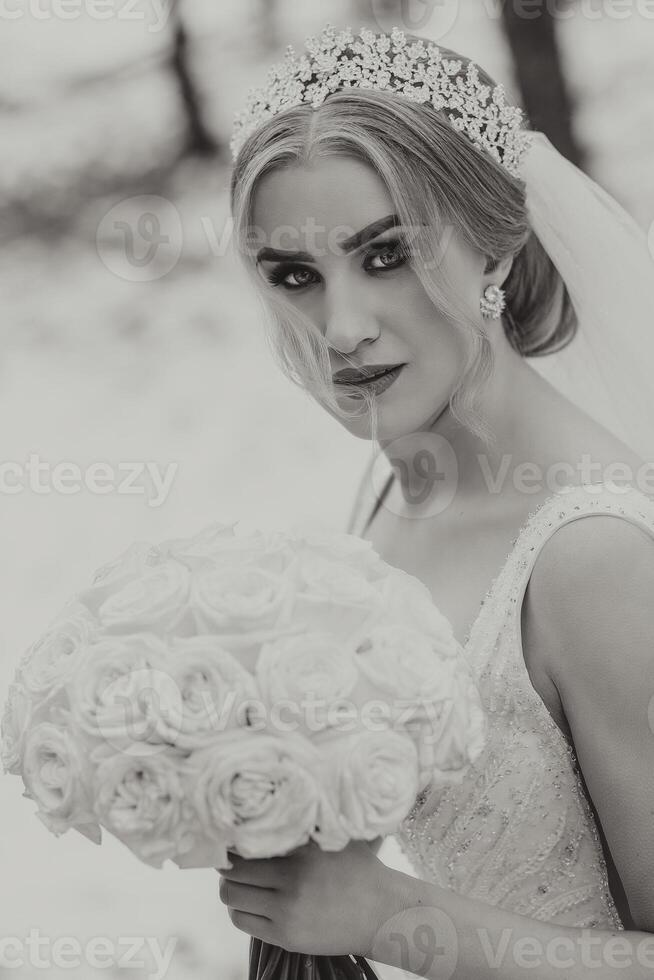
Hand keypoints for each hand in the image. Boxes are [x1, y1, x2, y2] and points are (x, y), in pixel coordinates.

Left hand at [217, 837, 389, 955]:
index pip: (247, 845)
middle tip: (229, 859)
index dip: (232, 842)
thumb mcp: (334, 839)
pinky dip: (239, 909)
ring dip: (230, 888)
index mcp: (302, 853)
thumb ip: (303, 827)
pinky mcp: (286, 937)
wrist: (381, 913)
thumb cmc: (357, 868)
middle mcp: (292, 882)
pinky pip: (243, 921)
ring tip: (238, 881)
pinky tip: (251, 900)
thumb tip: (266, 810)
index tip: (230, 838)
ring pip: (231, 898)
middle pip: (232, 873)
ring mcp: (287, 913)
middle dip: (226, 866)